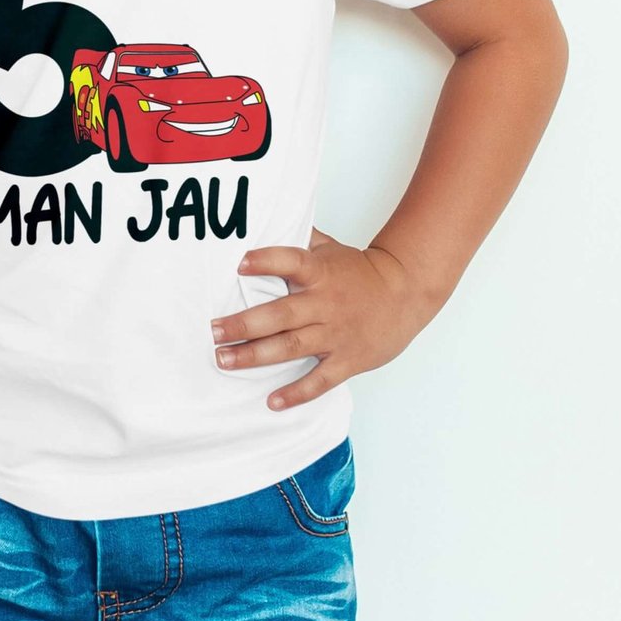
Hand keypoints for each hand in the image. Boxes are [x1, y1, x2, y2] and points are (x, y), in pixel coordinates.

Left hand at [210, 227, 437, 410]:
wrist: (406, 291)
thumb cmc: (360, 271)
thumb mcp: (331, 248)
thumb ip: (300, 239)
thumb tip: (268, 219)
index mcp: (320, 272)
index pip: (291, 262)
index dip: (266, 262)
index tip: (239, 264)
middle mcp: (325, 303)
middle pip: (280, 314)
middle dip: (244, 324)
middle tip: (213, 331)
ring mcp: (336, 333)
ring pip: (291, 346)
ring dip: (255, 355)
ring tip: (224, 360)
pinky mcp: (347, 359)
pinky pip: (320, 380)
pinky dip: (297, 392)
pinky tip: (272, 401)